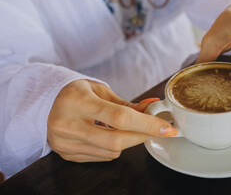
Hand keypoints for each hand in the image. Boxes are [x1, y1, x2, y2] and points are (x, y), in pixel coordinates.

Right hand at [47, 79, 176, 161]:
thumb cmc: (78, 93)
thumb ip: (128, 104)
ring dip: (127, 141)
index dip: (147, 124)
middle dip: (141, 136)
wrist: (46, 103)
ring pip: (111, 151)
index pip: (119, 117)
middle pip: (116, 140)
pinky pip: (101, 157)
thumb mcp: (101, 91)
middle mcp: (67, 123)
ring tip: (125, 127)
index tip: (166, 129)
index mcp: (77, 100)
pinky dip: (112, 148)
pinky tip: (107, 135)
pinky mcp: (65, 154)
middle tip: (154, 129)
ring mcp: (64, 142)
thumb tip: (154, 107)